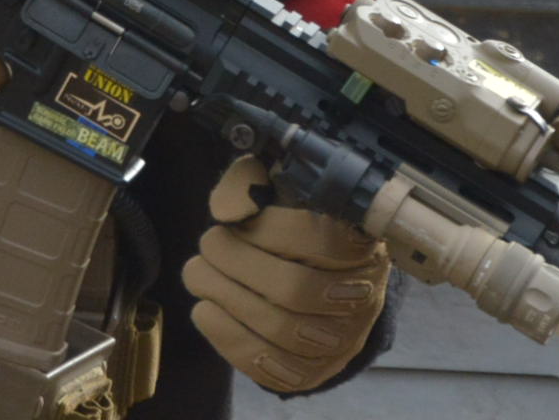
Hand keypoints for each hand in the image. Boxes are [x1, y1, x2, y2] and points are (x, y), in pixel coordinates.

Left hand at [182, 153, 390, 393]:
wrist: (316, 280)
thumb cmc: (292, 227)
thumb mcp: (276, 192)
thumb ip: (248, 185)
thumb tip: (226, 209)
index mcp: (361, 246)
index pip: (320, 241)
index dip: (268, 230)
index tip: (233, 218)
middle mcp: (361, 298)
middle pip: (296, 290)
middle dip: (238, 265)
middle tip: (208, 242)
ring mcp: (340, 341)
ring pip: (281, 331)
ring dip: (227, 298)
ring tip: (197, 273)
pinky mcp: (312, 372)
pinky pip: (271, 368)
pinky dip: (228, 337)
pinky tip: (205, 309)